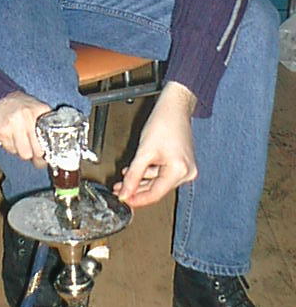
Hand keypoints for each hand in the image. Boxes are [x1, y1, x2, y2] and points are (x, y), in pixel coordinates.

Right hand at [0, 91, 50, 167]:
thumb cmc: (20, 106)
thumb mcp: (37, 109)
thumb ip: (46, 124)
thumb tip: (52, 148)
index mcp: (40, 110)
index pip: (50, 137)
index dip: (48, 149)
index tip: (46, 154)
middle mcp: (27, 116)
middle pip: (38, 151)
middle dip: (36, 154)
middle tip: (33, 151)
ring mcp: (14, 124)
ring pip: (24, 153)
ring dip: (22, 151)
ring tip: (20, 140)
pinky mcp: (2, 132)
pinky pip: (11, 150)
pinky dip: (11, 147)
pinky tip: (10, 137)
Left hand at [113, 82, 197, 207]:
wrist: (174, 106)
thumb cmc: (163, 122)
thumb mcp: (144, 151)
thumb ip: (133, 175)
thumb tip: (124, 192)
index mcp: (180, 171)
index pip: (155, 194)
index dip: (137, 199)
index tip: (123, 200)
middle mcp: (186, 173)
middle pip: (157, 188)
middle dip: (136, 188)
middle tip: (120, 190)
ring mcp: (185, 168)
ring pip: (158, 181)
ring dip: (141, 180)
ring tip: (123, 180)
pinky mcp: (181, 163)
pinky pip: (163, 172)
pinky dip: (148, 172)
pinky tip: (135, 171)